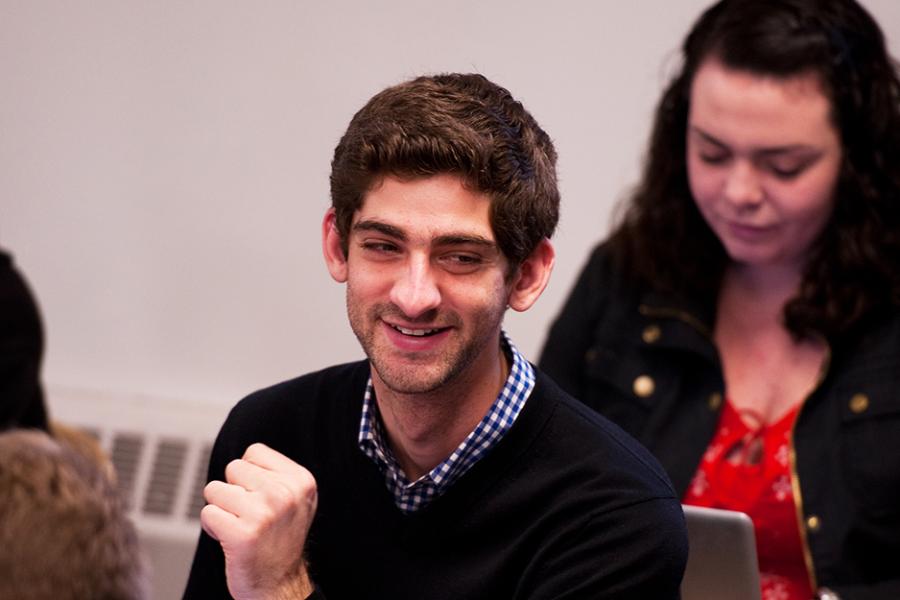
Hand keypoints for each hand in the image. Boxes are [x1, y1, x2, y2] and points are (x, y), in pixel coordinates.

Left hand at [201, 443, 317, 598]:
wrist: (281, 586)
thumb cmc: (281, 540)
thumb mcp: (296, 500)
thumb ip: (276, 474)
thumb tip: (245, 457)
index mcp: (300, 480)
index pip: (254, 452)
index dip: (249, 474)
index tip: (260, 496)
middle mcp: (285, 494)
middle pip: (233, 468)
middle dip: (234, 490)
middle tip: (249, 514)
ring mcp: (264, 513)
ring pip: (215, 489)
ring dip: (221, 508)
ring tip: (239, 525)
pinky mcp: (242, 534)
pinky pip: (207, 513)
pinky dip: (213, 527)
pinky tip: (230, 539)